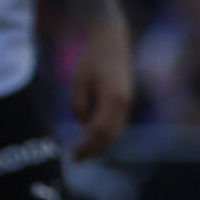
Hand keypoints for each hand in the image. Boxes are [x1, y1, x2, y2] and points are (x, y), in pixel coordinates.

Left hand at [70, 21, 132, 158]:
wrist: (111, 40)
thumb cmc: (91, 59)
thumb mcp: (79, 81)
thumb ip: (79, 104)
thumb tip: (83, 125)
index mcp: (113, 98)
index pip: (99, 131)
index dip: (86, 146)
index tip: (72, 155)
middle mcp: (124, 103)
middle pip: (109, 136)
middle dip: (93, 150)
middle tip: (75, 160)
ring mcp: (127, 102)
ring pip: (115, 132)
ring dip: (100, 145)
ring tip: (83, 154)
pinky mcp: (125, 101)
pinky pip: (116, 124)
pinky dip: (105, 135)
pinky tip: (91, 140)